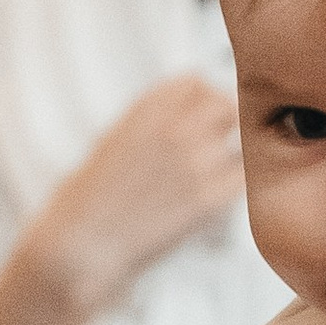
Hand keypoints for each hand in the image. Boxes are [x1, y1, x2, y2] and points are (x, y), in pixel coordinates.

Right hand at [30, 77, 241, 317]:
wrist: (81, 243)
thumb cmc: (86, 200)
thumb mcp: (112, 141)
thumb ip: (148, 123)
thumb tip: (178, 118)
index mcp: (146, 110)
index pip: (196, 81)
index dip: (202, 98)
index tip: (202, 115)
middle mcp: (175, 127)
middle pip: (227, 104)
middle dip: (226, 122)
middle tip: (218, 144)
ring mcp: (196, 161)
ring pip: (241, 140)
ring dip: (233, 155)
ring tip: (214, 176)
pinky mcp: (209, 198)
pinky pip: (244, 178)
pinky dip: (238, 184)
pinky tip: (219, 196)